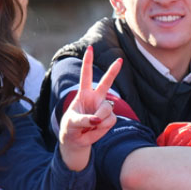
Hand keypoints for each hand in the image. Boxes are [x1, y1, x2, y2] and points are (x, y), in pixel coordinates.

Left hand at [58, 46, 121, 170]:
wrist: (76, 140)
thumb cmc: (70, 128)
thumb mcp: (71, 123)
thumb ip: (83, 120)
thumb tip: (97, 120)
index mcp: (83, 93)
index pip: (86, 75)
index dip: (88, 62)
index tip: (90, 49)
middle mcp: (95, 98)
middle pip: (106, 82)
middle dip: (113, 71)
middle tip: (120, 60)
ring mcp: (104, 108)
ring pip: (107, 108)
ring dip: (99, 118)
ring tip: (91, 125)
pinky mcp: (110, 119)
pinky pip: (110, 120)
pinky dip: (102, 127)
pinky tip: (96, 128)